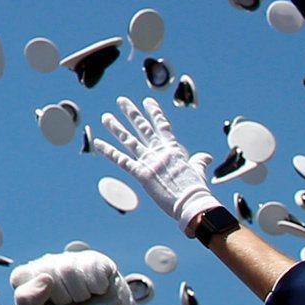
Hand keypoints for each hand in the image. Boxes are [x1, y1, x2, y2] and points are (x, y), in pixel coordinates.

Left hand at [10, 250, 134, 304]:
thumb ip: (26, 301)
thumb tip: (45, 277)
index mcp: (27, 276)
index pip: (20, 276)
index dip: (36, 299)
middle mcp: (46, 262)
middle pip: (49, 274)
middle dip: (62, 298)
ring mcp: (69, 258)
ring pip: (69, 270)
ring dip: (80, 294)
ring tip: (83, 299)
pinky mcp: (93, 259)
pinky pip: (91, 269)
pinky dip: (97, 287)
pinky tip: (96, 291)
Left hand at [90, 97, 219, 230]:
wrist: (193, 204)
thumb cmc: (197, 190)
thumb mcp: (198, 171)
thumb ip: (199, 161)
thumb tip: (207, 156)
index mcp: (174, 151)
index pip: (162, 127)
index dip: (154, 113)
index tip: (147, 100)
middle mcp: (160, 153)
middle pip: (143, 128)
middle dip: (131, 113)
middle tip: (121, 100)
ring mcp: (150, 162)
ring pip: (129, 141)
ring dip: (116, 128)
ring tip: (105, 117)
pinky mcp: (142, 174)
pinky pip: (121, 160)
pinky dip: (109, 151)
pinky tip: (97, 143)